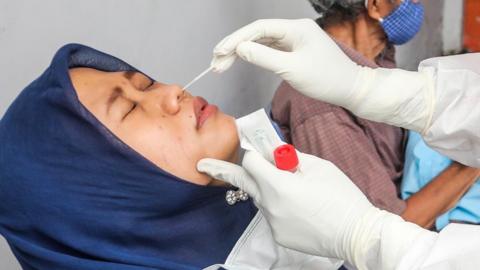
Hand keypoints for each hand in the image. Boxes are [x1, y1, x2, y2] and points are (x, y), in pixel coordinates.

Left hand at [198, 151, 435, 269]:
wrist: (357, 234)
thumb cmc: (342, 197)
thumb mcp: (319, 168)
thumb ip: (291, 158)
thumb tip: (273, 152)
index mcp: (278, 185)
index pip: (251, 162)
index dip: (253, 151)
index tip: (249, 144)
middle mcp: (269, 205)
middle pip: (243, 181)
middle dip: (222, 170)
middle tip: (203, 165)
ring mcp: (273, 223)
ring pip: (261, 198)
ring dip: (266, 188)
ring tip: (293, 189)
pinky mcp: (279, 235)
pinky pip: (273, 215)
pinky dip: (280, 207)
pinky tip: (301, 209)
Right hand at [210, 19, 360, 108]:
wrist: (350, 88)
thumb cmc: (325, 79)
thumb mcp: (292, 69)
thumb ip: (264, 57)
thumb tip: (240, 49)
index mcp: (295, 28)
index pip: (258, 28)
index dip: (236, 39)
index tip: (220, 52)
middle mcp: (294, 30)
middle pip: (257, 34)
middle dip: (235, 47)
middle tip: (216, 63)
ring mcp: (294, 39)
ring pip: (261, 42)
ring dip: (242, 53)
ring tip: (221, 66)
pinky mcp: (295, 50)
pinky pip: (270, 49)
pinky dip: (254, 56)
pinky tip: (241, 62)